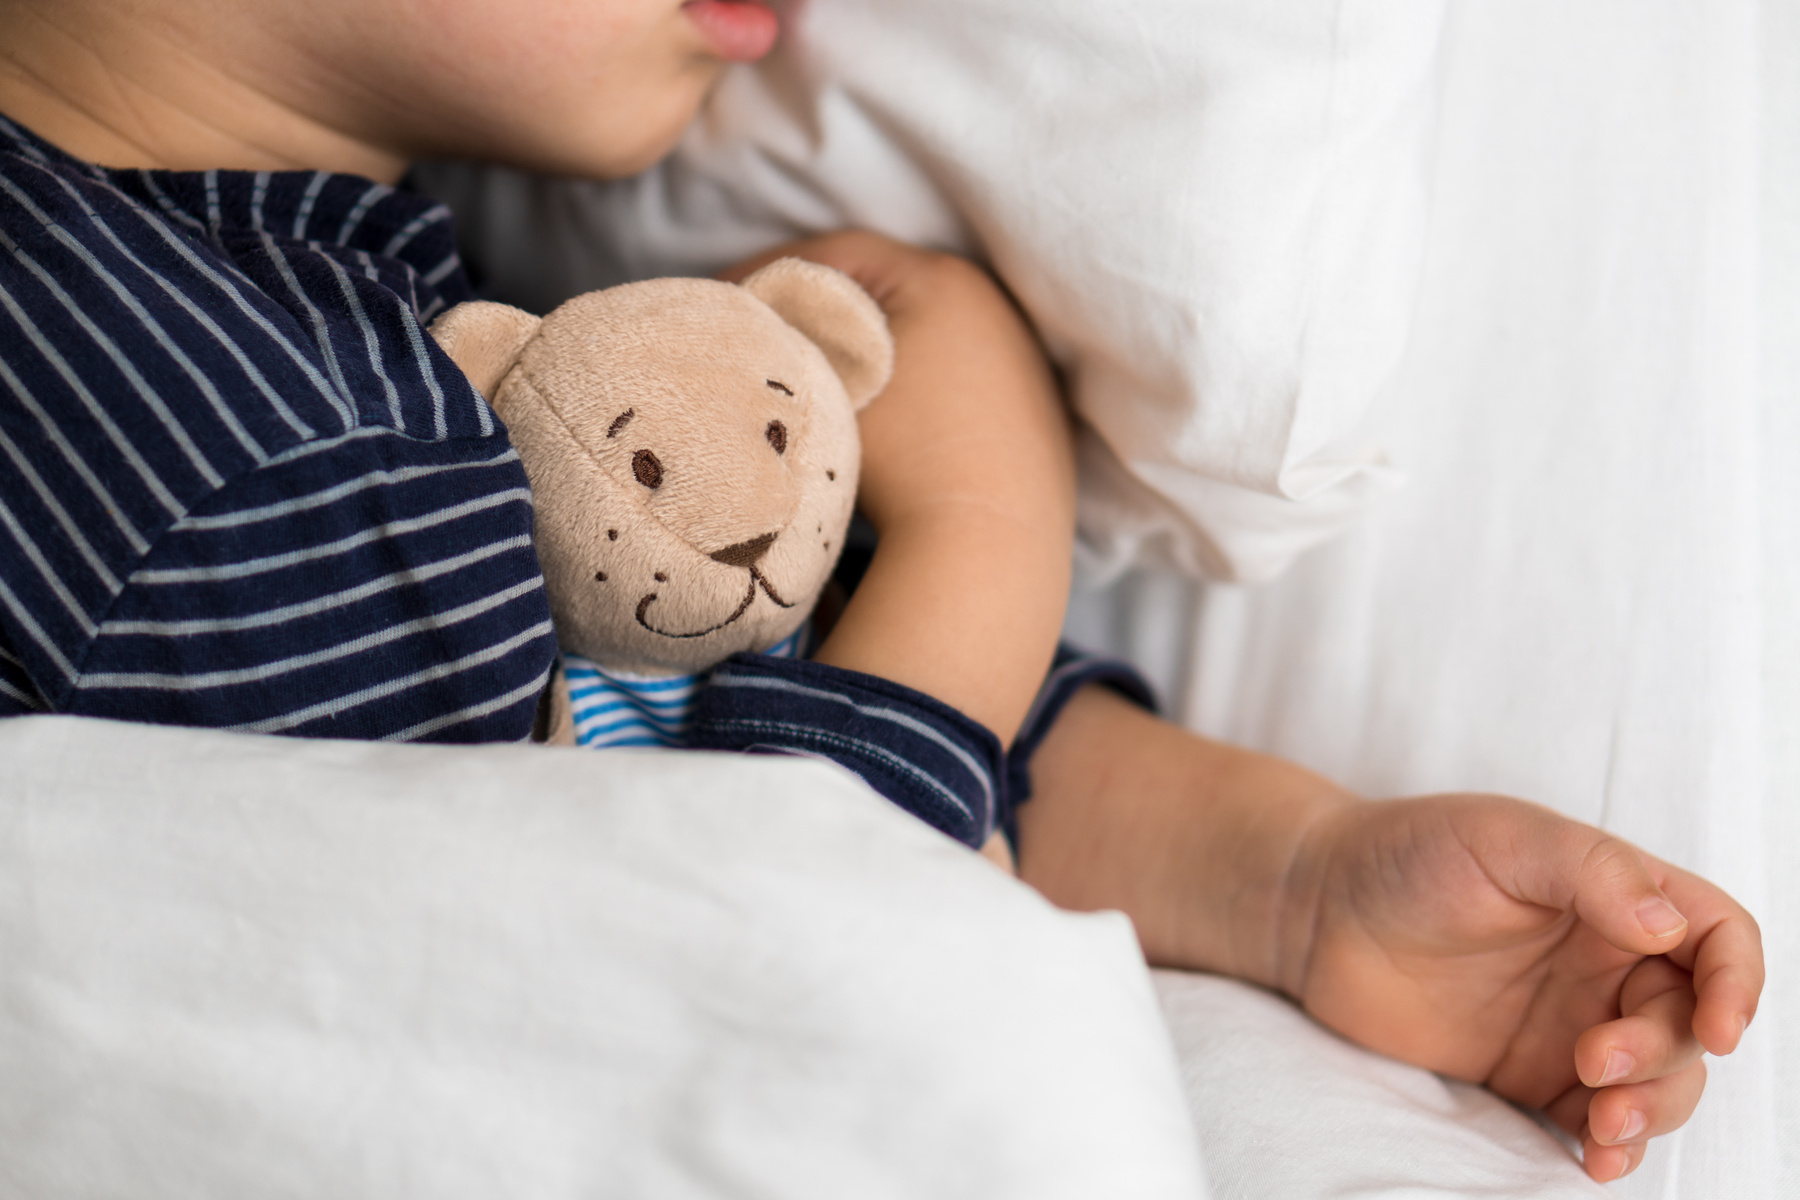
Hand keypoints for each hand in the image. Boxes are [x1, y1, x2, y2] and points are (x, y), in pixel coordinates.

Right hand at [721, 232, 1074, 744]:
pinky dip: (910, 389)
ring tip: (807, 383)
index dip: (766, 273)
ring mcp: (1020, 358)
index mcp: (942, 278)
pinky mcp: (1034, 412)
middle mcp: (992, 305)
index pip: (834, 256)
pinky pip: (953, 381)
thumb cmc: (899, 461)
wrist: (988, 550)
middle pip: (880, 291)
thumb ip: (778, 340)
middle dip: (816, 313)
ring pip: (918, 335)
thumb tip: (742, 322)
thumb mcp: (823, 388)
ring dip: (864, 351)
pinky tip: (874, 422)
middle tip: (757, 337)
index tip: (721, 303)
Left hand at [1283, 795, 1760, 1182]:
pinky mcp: (1529, 1075)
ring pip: (1658, 1081)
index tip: (1719, 1026)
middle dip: (1663, 1055)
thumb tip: (1668, 923)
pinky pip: (1594, 1119)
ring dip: (1650, 1110)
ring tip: (1602, 1124)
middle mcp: (1606, 962)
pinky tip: (1596, 1158)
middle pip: (1689, 1022)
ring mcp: (1572, 1022)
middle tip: (1592, 1062)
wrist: (1315, 909)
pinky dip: (1611, 1146)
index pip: (1717, 938)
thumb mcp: (1502, 837)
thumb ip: (1592, 870)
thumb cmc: (1406, 852)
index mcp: (1616, 896)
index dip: (1737, 982)